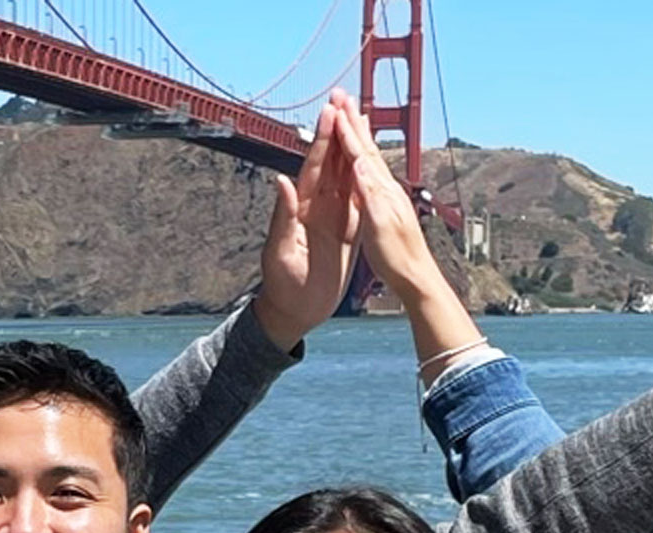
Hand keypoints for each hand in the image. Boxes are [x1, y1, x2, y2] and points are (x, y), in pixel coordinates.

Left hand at [252, 97, 362, 350]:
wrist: (294, 312)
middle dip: (339, 132)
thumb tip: (282, 181)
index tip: (330, 112)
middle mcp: (318, 207)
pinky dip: (366, 181)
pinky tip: (373, 163)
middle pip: (332, 163)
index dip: (322, 139)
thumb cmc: (281, 285)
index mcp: (301, 208)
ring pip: (347, 176)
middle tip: (347, 100)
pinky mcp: (347, 233)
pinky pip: (360, 202)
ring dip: (354, 149)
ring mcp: (333, 218)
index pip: (314, 167)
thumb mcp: (278, 252)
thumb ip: (283, 216)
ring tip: (364, 121)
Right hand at [334, 96, 438, 303]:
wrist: (415, 276)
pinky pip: (372, 174)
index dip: (346, 129)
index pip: (359, 153)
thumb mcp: (379, 226)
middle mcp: (386, 188)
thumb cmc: (397, 257)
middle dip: (352, 121)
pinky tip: (363, 156)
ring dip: (358, 134)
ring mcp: (388, 196)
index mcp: (380, 191)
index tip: (335, 105)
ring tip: (352, 115)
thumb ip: (369, 194)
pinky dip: (364, 157)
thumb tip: (360, 164)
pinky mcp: (387, 206)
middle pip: (366, 148)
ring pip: (370, 157)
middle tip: (342, 97)